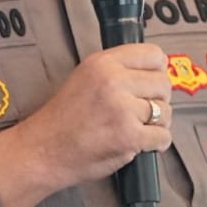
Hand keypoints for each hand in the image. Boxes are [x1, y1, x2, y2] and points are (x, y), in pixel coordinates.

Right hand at [0, 43, 171, 206]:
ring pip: (165, 111)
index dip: (157, 71)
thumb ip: (119, 71)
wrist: (41, 151)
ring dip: (156, 123)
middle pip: (163, 83)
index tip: (150, 84)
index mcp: (103, 63)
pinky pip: (163, 136)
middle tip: (140, 112)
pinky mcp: (129, 136)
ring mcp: (122, 109)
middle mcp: (114, 81)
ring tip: (135, 128)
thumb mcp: (86, 77)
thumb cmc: (63, 118)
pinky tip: (139, 143)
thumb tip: (159, 70)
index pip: (153, 55)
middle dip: (157, 100)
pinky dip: (155, 144)